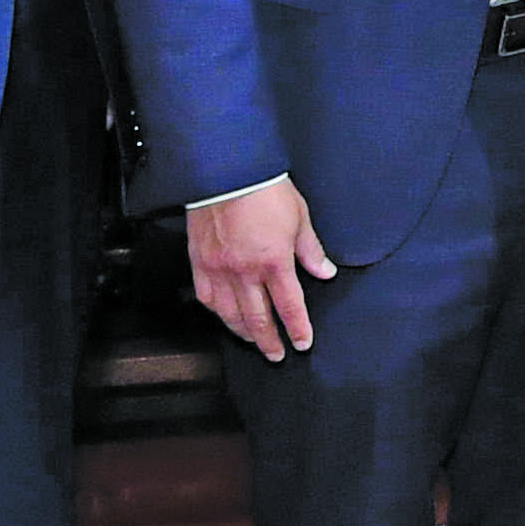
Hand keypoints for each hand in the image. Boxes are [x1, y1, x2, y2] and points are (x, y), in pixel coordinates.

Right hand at [188, 180, 334, 361]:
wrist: (227, 170)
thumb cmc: (264, 189)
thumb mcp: (300, 217)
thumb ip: (311, 250)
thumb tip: (325, 271)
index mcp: (274, 261)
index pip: (289, 306)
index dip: (297, 329)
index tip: (302, 342)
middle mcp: (244, 271)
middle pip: (258, 319)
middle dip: (269, 342)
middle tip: (276, 355)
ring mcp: (219, 269)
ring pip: (229, 314)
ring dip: (243, 332)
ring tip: (253, 340)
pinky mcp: (199, 261)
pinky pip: (205, 296)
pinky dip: (216, 311)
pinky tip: (223, 315)